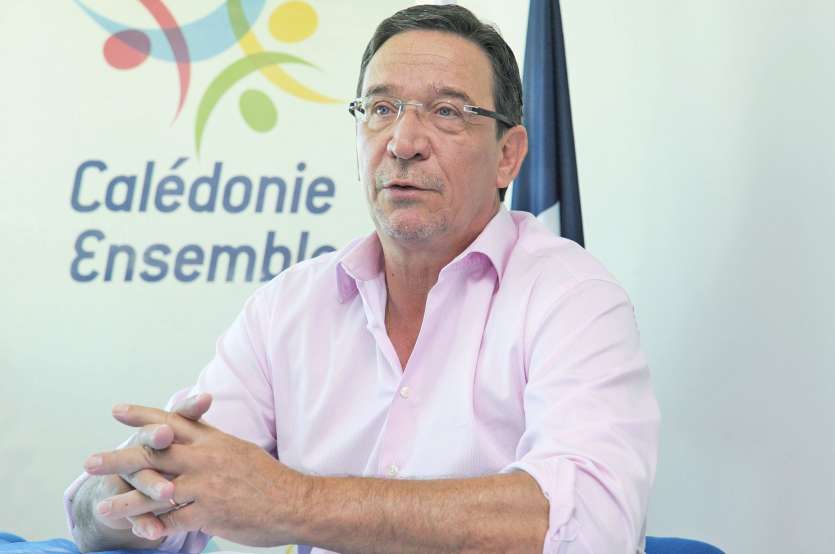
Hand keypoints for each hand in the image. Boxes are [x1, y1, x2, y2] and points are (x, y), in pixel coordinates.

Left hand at [84, 402, 305, 546]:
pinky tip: (138, 531)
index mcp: (213, 441)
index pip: (172, 422)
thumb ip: (212, 439)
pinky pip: (173, 522)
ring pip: (156, 492)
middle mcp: (206, 459)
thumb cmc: (269, 477)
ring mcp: (207, 487)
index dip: (143, 416)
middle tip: (91, 461)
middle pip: (155, 455)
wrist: (295, 501)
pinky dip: (153, 527)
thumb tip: (194, 425)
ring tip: (103, 506)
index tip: (118, 410)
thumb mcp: (239, 449)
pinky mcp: (210, 513)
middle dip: (120, 458)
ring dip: (126, 500)